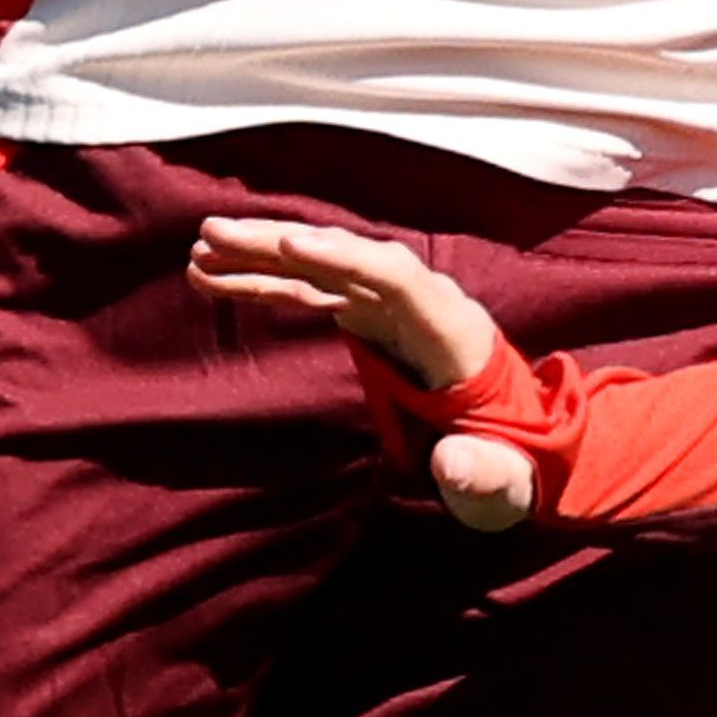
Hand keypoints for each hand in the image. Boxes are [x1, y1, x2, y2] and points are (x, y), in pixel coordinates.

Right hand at [188, 218, 538, 531]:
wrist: (518, 447)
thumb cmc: (511, 464)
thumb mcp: (504, 482)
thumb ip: (484, 474)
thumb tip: (454, 464)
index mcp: (456, 332)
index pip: (400, 279)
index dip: (347, 259)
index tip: (292, 246)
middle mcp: (423, 305)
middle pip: (351, 260)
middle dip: (286, 244)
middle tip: (216, 234)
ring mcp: (393, 310)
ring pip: (323, 271)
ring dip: (262, 257)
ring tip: (199, 251)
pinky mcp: (369, 321)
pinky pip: (312, 294)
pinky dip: (266, 285)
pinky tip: (215, 278)